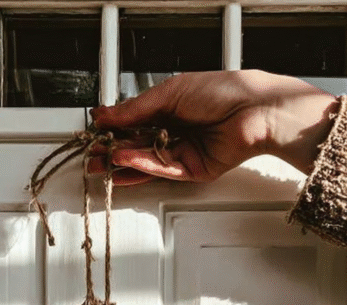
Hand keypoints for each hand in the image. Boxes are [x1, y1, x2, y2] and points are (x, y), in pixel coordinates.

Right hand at [90, 70, 338, 184]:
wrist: (255, 110)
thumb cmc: (223, 91)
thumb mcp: (170, 92)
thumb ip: (136, 108)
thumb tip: (106, 114)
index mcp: (170, 107)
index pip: (134, 121)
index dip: (113, 128)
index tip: (94, 132)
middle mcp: (175, 130)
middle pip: (137, 145)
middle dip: (113, 151)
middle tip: (92, 155)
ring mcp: (183, 152)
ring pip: (147, 161)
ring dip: (124, 161)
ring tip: (103, 161)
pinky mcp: (192, 171)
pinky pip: (163, 169)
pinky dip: (143, 165)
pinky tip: (126, 160)